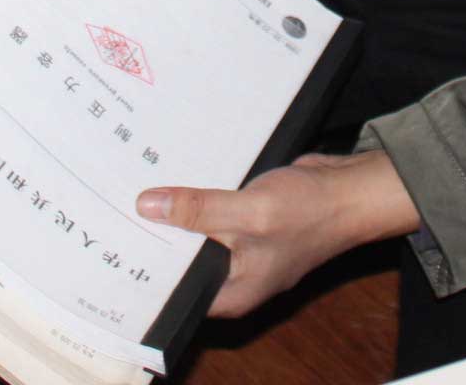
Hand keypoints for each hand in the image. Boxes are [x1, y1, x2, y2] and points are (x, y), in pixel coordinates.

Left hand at [137, 152, 419, 317]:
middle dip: (155, 233)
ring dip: (175, 210)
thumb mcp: (249, 212)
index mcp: (231, 292)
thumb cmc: (312, 211)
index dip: (144, 268)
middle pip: (180, 259)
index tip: (113, 242)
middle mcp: (233, 276)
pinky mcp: (247, 220)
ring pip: (195, 232)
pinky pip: (211, 211)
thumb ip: (199, 211)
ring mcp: (241, 247)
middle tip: (114, 205)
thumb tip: (148, 207)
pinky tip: (173, 174)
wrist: (352, 190)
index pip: (173, 289)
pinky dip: (196, 196)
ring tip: (134, 185)